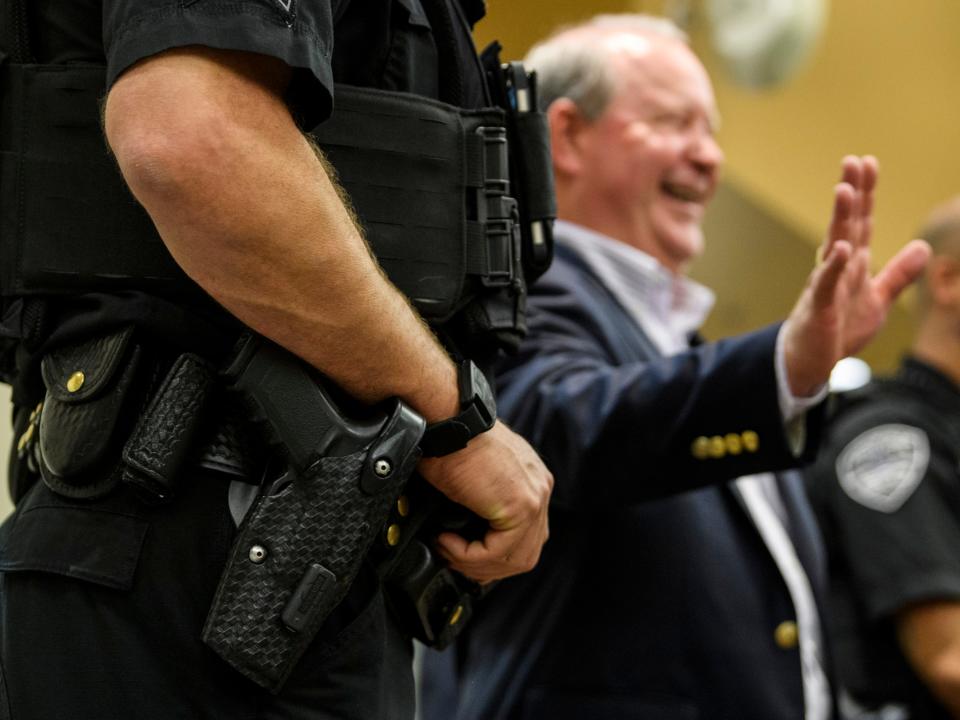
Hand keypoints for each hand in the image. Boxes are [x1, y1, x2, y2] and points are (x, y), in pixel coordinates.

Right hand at [418, 421, 552, 583]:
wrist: (444, 422)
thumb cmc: (447, 442)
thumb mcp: (470, 478)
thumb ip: (479, 508)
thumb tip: (459, 538)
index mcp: (531, 479)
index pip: (527, 536)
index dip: (495, 555)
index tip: (463, 556)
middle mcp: (539, 487)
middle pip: (526, 552)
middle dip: (487, 567)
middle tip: (452, 560)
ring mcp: (535, 496)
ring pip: (515, 558)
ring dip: (475, 564)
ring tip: (446, 550)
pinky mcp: (520, 505)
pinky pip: (497, 552)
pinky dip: (469, 556)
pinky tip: (447, 542)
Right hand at [783, 155, 930, 395]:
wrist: (809, 361)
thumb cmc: (838, 329)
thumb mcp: (877, 299)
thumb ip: (898, 274)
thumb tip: (923, 248)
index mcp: (852, 263)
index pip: (861, 222)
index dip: (866, 194)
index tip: (868, 163)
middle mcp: (837, 267)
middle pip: (846, 224)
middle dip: (852, 193)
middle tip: (853, 162)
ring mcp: (826, 284)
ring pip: (834, 245)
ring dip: (839, 218)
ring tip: (844, 190)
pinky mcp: (820, 307)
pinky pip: (827, 283)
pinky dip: (834, 266)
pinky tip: (842, 248)